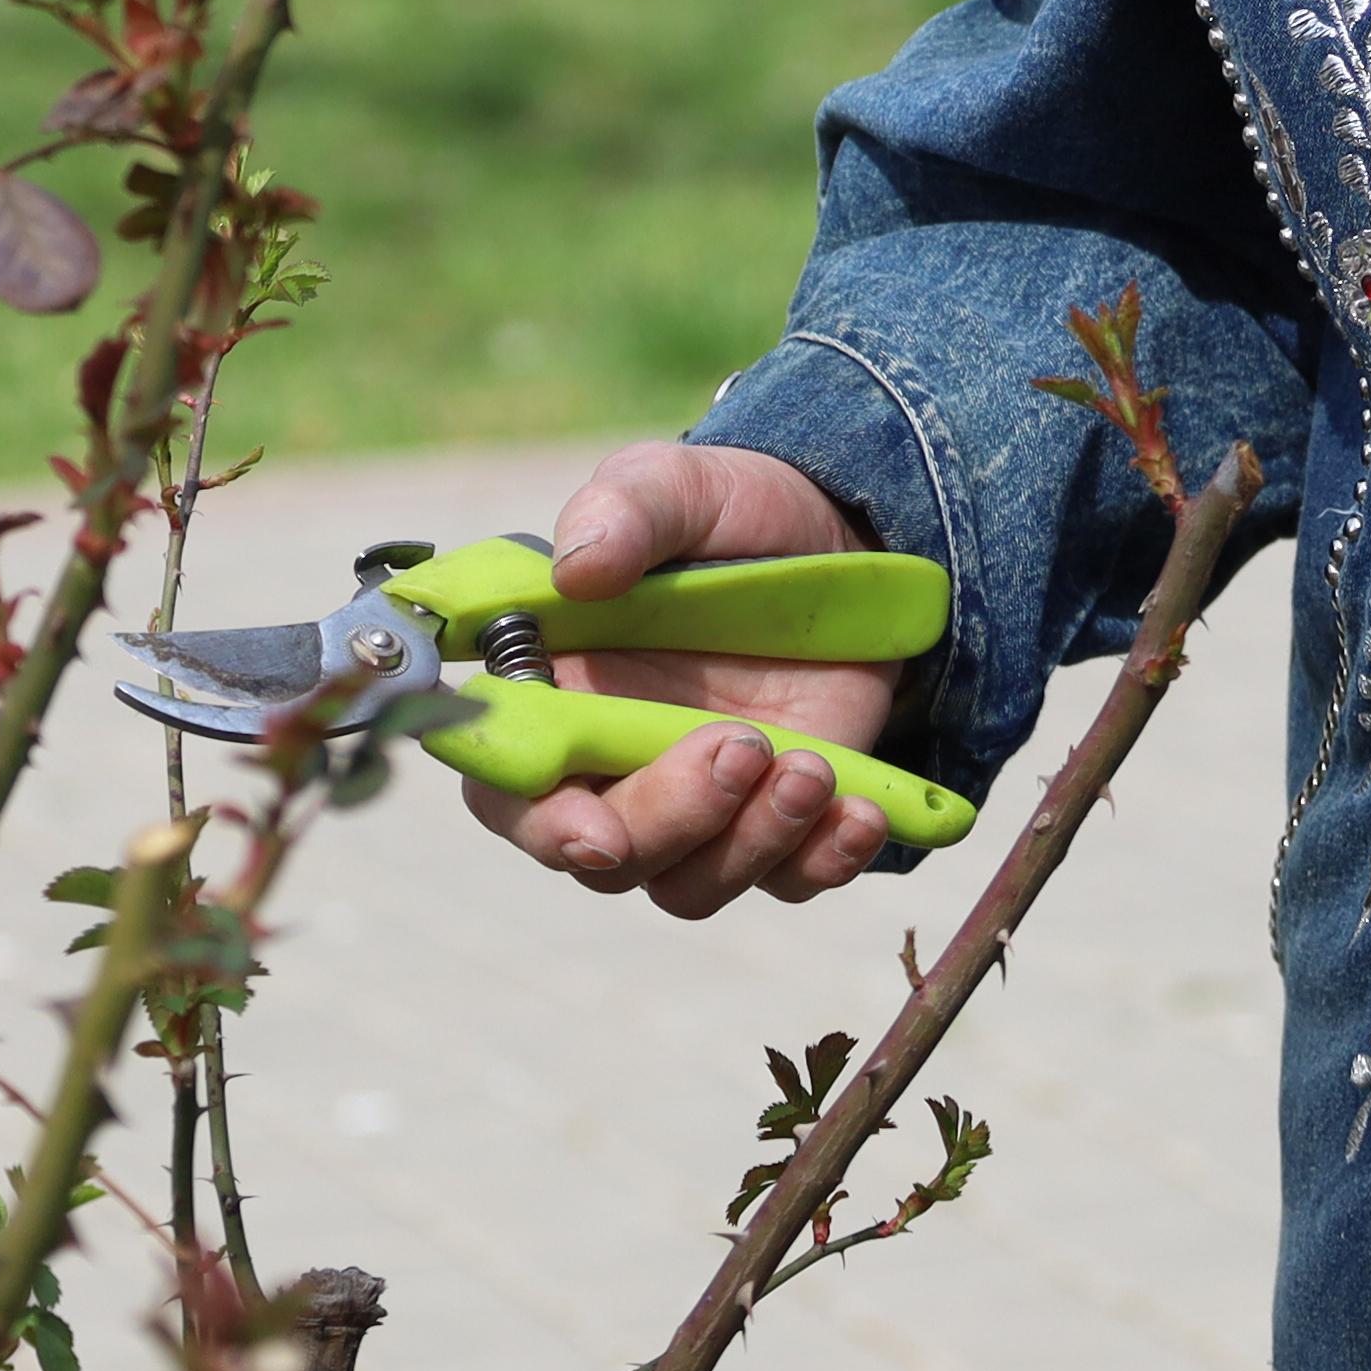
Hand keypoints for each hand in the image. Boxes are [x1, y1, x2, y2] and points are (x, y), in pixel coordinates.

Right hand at [451, 439, 911, 919]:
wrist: (838, 537)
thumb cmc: (726, 516)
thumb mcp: (678, 487)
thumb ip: (623, 511)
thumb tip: (579, 567)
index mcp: (557, 696)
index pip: (512, 790)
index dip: (542, 822)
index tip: (596, 830)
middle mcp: (612, 769)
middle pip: (607, 855)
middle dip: (671, 819)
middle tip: (740, 746)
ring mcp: (696, 807)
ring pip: (693, 883)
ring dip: (751, 842)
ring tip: (811, 771)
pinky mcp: (775, 821)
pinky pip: (788, 879)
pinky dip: (822, 862)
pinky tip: (859, 815)